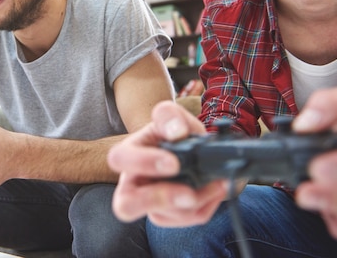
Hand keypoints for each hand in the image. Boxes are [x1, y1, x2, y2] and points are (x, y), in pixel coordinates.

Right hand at [108, 100, 227, 225]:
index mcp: (128, 153)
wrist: (191, 148)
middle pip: (126, 206)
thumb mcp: (171, 116)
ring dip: (195, 202)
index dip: (144, 163)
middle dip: (160, 200)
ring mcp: (148, 204)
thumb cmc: (174, 132)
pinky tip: (216, 189)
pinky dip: (205, 206)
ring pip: (162, 217)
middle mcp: (132, 183)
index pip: (120, 160)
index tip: (174, 163)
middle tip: (189, 194)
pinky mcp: (167, 216)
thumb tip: (177, 132)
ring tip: (217, 184)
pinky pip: (184, 220)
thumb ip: (170, 116)